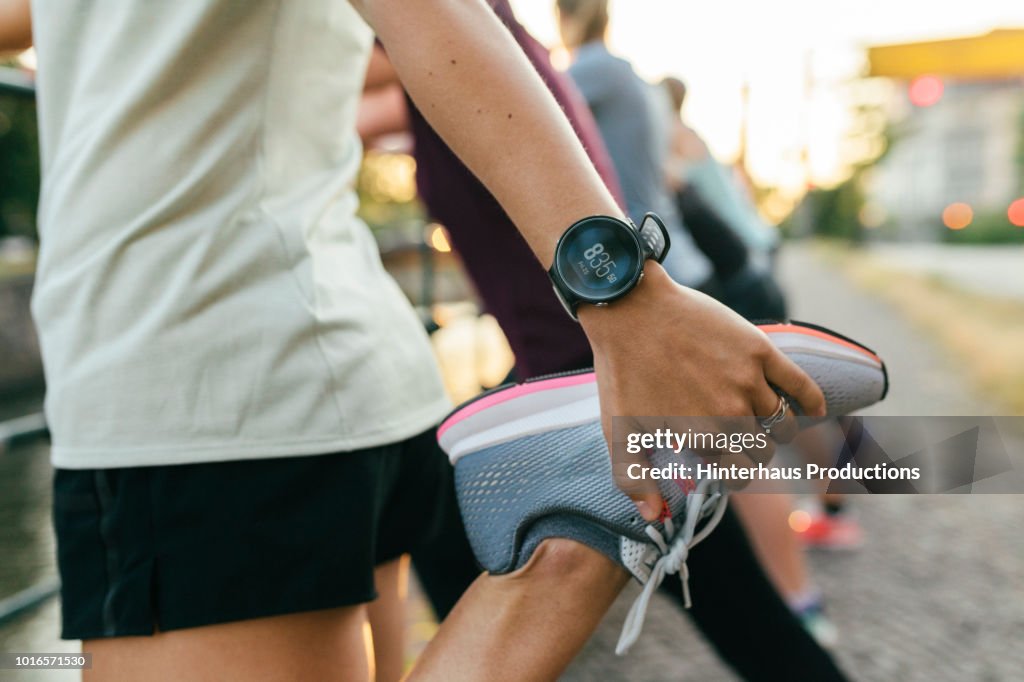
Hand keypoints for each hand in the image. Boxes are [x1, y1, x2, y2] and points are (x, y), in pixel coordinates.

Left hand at [580, 263, 825, 520]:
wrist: (631, 309)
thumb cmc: (622, 371)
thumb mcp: (618, 431)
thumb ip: (634, 479)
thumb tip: (655, 518)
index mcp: (702, 438)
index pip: (739, 475)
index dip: (733, 474)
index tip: (725, 464)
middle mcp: (732, 414)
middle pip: (763, 451)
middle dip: (753, 452)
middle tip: (740, 442)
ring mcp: (750, 381)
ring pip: (782, 422)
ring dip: (776, 429)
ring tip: (762, 422)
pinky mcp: (760, 350)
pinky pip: (801, 386)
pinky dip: (811, 402)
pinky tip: (812, 410)